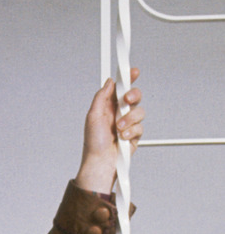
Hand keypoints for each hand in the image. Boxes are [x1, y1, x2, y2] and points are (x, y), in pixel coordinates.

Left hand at [75, 68, 144, 192]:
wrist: (101, 162)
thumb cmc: (93, 142)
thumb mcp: (93, 116)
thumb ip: (101, 97)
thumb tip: (109, 82)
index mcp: (107, 106)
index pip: (119, 88)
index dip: (127, 79)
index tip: (132, 72)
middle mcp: (118, 113)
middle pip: (134, 96)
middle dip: (133, 96)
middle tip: (127, 100)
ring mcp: (128, 123)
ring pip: (139, 112)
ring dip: (129, 119)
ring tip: (119, 128)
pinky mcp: (134, 134)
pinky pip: (140, 127)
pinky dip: (131, 131)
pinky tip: (122, 137)